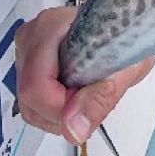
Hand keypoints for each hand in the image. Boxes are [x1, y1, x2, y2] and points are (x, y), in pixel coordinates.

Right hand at [15, 6, 154, 144]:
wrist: (127, 27)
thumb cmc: (126, 38)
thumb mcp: (126, 68)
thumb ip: (99, 98)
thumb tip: (74, 129)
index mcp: (51, 27)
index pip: (36, 84)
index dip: (62, 107)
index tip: (88, 105)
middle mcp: (32, 37)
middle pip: (30, 97)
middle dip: (63, 112)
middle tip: (94, 97)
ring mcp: (27, 52)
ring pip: (29, 105)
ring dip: (60, 113)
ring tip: (88, 94)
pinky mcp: (29, 67)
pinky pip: (33, 104)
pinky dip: (56, 110)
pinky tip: (77, 96)